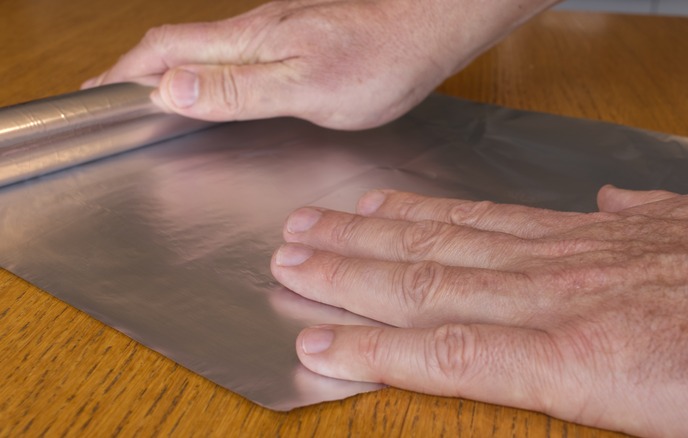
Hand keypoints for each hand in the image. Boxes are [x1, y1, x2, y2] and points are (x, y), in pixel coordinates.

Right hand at [81, 0, 557, 128]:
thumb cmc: (379, 60)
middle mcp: (256, 30)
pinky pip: (235, 51)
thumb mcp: (307, 87)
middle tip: (113, 94)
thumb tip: (170, 89)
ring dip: (169, 67)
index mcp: (249, 43)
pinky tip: (217, 83)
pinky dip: (207, 67)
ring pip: (206, 47)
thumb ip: (240, 90)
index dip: (124, 73)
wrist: (428, 28)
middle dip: (137, 69)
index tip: (93, 94)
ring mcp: (277, 30)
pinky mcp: (299, 36)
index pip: (166, 51)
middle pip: (177, 44)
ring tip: (151, 94)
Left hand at [270, 186, 687, 436]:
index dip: (414, 216)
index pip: (479, 222)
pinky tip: (328, 347)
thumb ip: (646, 214)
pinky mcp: (564, 364)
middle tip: (299, 230)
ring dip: (350, 277)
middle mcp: (553, 264)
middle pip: (434, 246)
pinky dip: (381, 351)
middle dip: (357, 240)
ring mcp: (552, 308)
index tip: (368, 209)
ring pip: (425, 286)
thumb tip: (612, 203)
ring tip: (295, 264)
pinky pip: (451, 355)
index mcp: (586, 240)